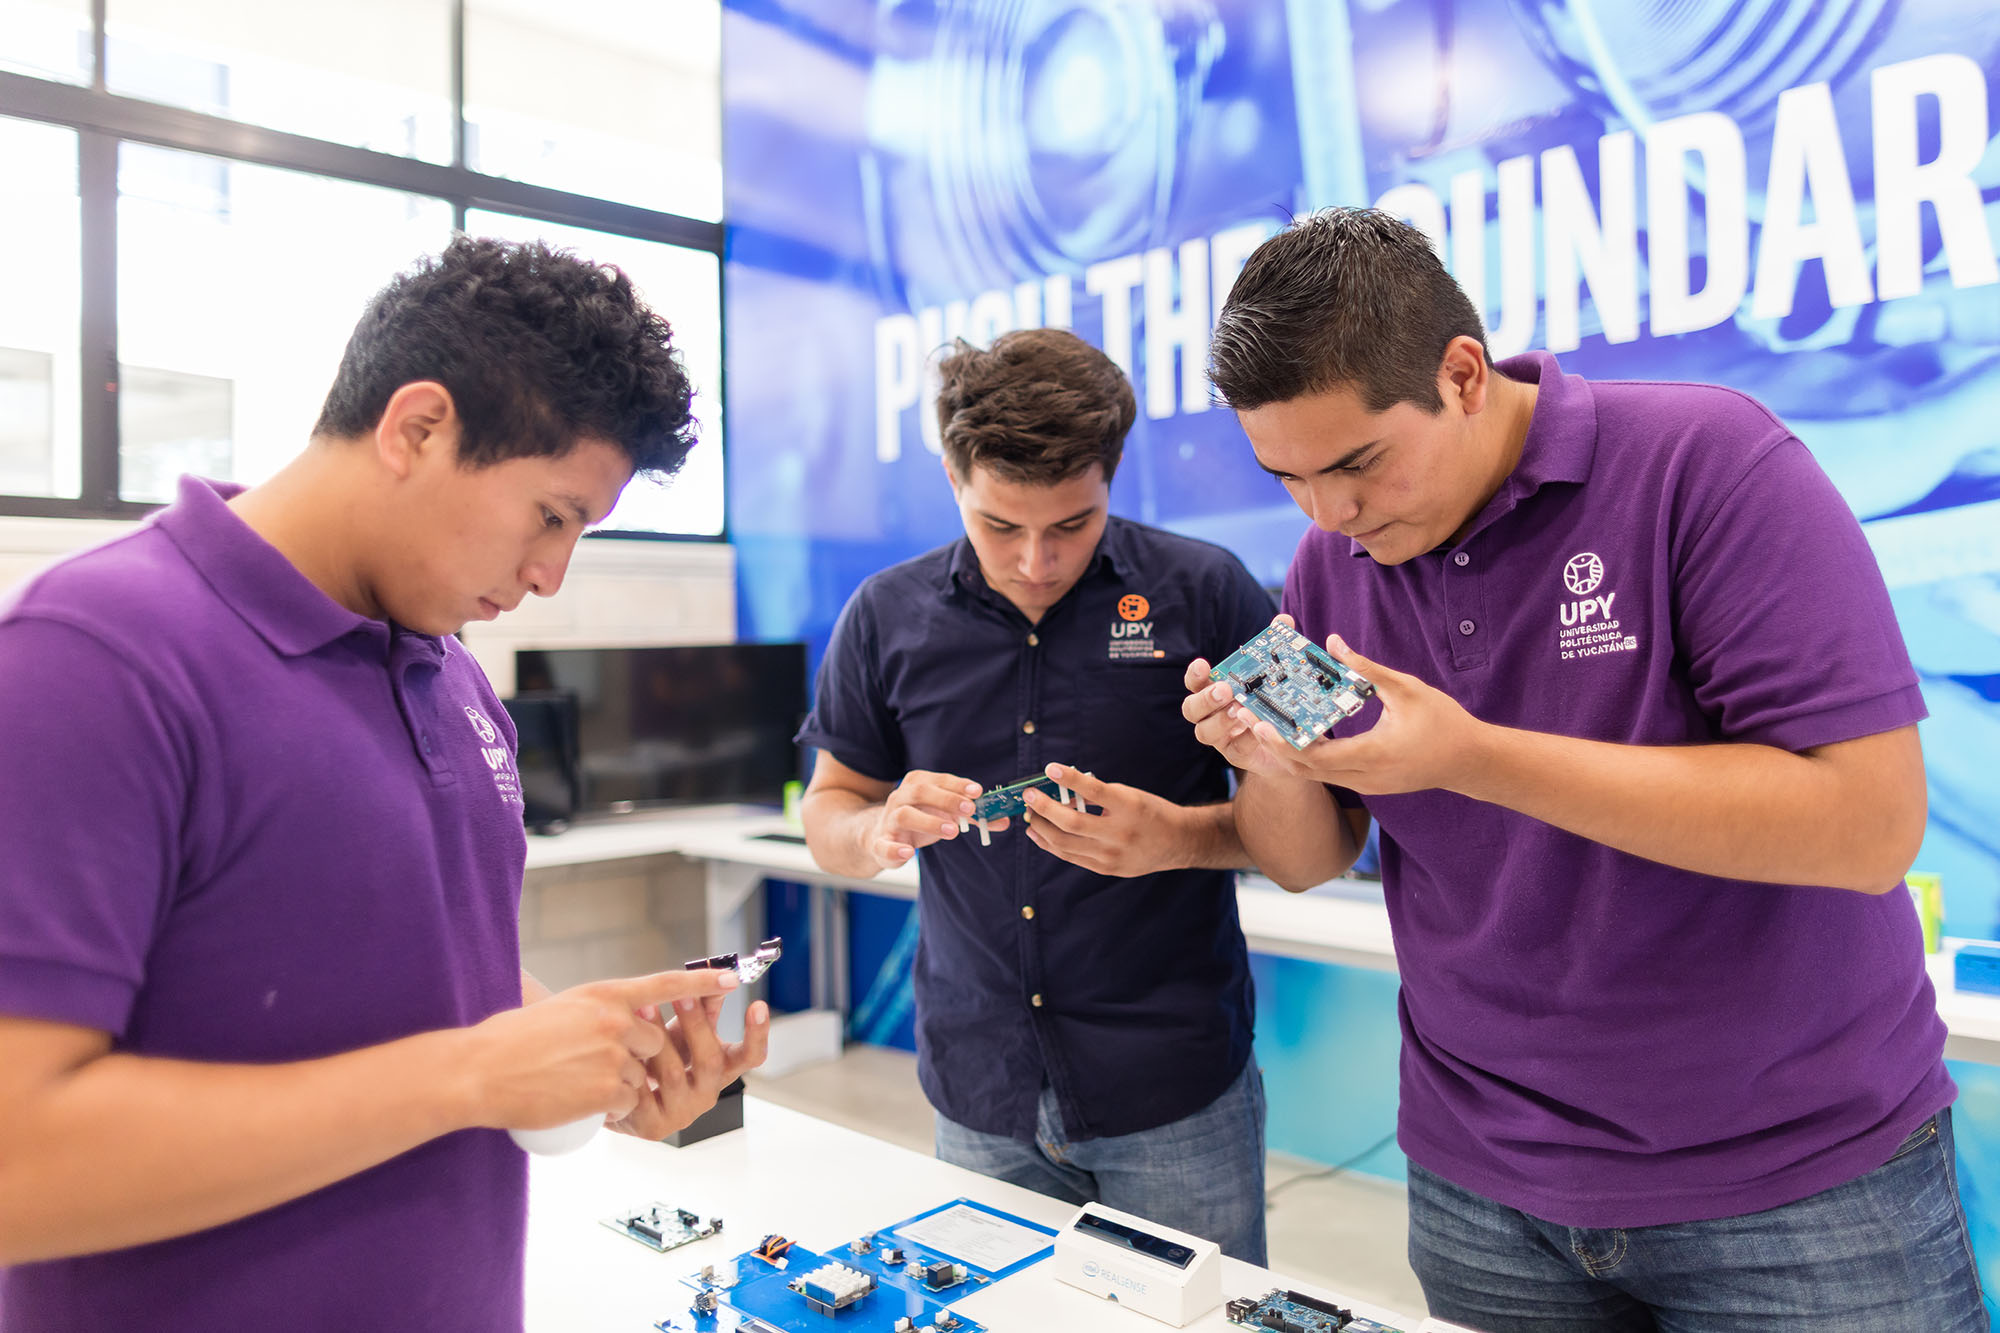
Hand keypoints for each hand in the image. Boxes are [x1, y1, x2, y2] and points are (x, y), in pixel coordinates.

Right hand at [464, 968, 738, 1131]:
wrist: (479, 1070)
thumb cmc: (509, 1040)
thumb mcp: (561, 1007)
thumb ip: (600, 1011)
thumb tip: (629, 1018)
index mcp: (604, 994)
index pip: (663, 984)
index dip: (701, 982)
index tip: (732, 977)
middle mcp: (614, 1020)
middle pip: (653, 1043)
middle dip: (634, 1060)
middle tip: (591, 1065)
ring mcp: (613, 1055)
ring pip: (640, 1077)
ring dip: (617, 1086)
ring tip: (573, 1081)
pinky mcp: (606, 1089)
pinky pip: (627, 1103)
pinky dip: (610, 1108)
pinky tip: (580, 1101)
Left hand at [609, 992, 771, 1139]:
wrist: (622, 1096)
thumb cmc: (658, 1060)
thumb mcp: (682, 1030)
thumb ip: (702, 1007)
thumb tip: (716, 976)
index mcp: (721, 1071)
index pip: (751, 1056)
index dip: (757, 1033)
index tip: (757, 1005)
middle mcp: (707, 1094)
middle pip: (711, 1060)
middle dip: (696, 1024)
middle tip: (683, 995)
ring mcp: (683, 1113)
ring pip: (673, 1074)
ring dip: (657, 1038)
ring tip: (642, 1008)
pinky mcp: (654, 1126)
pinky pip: (643, 1091)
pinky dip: (633, 1065)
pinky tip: (621, 1046)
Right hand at [868, 770, 1002, 869]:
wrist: (880, 836)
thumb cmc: (919, 820)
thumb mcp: (945, 815)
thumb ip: (972, 817)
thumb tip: (1003, 820)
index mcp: (917, 785)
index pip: (939, 780)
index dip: (958, 784)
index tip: (978, 791)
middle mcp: (901, 797)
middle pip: (921, 791)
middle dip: (947, 799)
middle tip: (969, 810)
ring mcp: (889, 820)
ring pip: (905, 815)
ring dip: (929, 822)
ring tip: (952, 831)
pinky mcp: (880, 843)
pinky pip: (883, 845)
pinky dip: (895, 849)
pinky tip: (909, 852)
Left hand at [1020, 764, 1188, 876]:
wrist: (1178, 842)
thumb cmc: (1150, 812)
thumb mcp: (1129, 795)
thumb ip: (1098, 795)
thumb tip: (1061, 792)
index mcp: (1130, 808)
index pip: (1094, 791)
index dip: (1070, 778)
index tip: (1049, 768)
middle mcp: (1120, 834)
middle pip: (1072, 823)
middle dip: (1043, 809)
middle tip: (1027, 797)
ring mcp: (1112, 855)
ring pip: (1065, 844)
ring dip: (1041, 828)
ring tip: (1028, 816)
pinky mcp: (1106, 869)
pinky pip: (1071, 857)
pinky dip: (1050, 844)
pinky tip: (1038, 834)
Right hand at [1183, 614, 1304, 777]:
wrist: (1293, 741)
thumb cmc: (1275, 703)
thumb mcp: (1277, 676)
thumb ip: (1276, 649)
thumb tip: (1283, 620)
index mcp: (1215, 690)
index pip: (1195, 682)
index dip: (1195, 675)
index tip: (1203, 664)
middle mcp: (1211, 714)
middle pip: (1191, 709)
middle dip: (1205, 698)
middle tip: (1226, 690)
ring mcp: (1221, 737)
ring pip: (1204, 732)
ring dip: (1220, 721)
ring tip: (1240, 711)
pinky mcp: (1236, 755)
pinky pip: (1232, 750)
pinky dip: (1243, 739)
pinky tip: (1255, 730)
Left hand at [1225, 634, 1485, 794]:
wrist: (1471, 761)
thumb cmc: (1444, 723)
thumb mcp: (1406, 689)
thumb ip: (1367, 668)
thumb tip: (1333, 643)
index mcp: (1372, 754)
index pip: (1316, 756)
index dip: (1285, 742)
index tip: (1261, 723)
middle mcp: (1363, 777)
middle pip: (1305, 769)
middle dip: (1273, 745)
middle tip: (1247, 719)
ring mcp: (1365, 785)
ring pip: (1314, 774)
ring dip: (1287, 751)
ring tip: (1262, 725)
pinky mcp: (1368, 784)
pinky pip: (1328, 774)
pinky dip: (1307, 757)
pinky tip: (1294, 734)